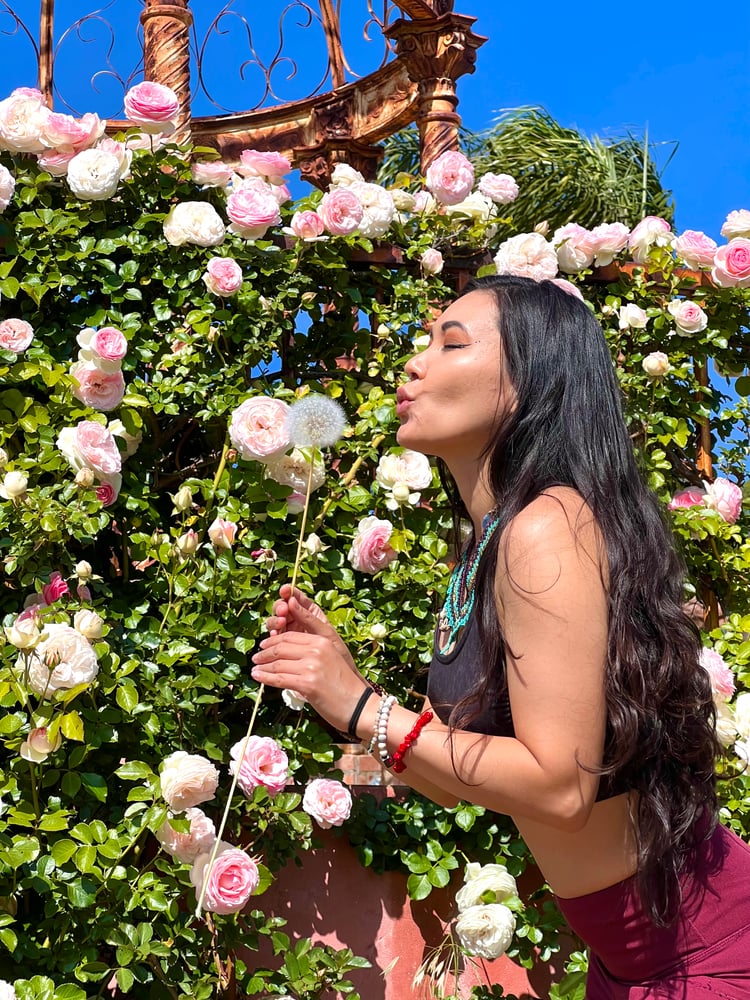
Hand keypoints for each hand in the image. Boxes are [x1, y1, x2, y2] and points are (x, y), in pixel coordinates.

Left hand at [251, 629, 365, 733]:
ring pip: (278, 664)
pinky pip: (279, 679)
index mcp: (322, 640)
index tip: (264, 646)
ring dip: (262, 666)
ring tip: (254, 669)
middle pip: (281, 647)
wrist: (359, 706)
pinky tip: (258, 677)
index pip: (290, 636)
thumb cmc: (345, 686)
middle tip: (256, 658)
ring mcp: (312, 666)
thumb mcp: (330, 660)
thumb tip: (286, 656)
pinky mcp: (307, 684)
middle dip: (264, 652)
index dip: (273, 641)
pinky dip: (265, 678)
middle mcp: (317, 650)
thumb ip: (311, 654)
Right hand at [265, 585, 355, 671]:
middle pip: (282, 609)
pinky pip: (274, 640)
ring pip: (276, 623)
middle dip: (280, 608)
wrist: (337, 680)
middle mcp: (299, 621)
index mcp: (311, 613)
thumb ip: (308, 618)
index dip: (288, 592)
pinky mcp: (285, 648)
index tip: (285, 590)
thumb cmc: (337, 653)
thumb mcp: (325, 633)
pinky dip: (272, 638)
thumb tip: (292, 600)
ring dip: (275, 622)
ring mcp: (291, 634)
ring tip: (280, 624)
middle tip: (283, 612)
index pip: (296, 597)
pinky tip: (273, 638)